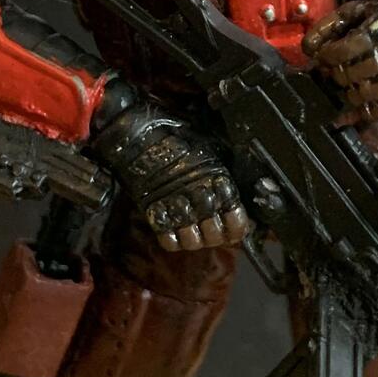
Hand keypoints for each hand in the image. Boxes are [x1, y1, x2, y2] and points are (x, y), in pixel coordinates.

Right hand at [90, 92, 249, 251]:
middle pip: (215, 236)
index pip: (237, 222)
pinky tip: (175, 228)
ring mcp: (177, 206)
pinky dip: (172, 238)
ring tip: (193, 228)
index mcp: (219, 181)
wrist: (140, 135)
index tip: (235, 226)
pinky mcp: (155, 212)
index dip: (238, 227)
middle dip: (215, 236)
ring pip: (192, 241)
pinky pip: (168, 240)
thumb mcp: (213, 149)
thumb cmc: (178, 138)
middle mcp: (200, 197)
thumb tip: (236, 195)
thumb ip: (224, 175)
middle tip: (212, 228)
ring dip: (194, 238)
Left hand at [303, 0, 377, 119]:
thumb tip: (307, 48)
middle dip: (334, 76)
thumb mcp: (359, 10)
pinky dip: (365, 112)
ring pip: (361, 95)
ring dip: (347, 94)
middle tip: (331, 73)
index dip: (326, 57)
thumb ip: (329, 25)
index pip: (341, 52)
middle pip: (348, 75)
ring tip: (346, 85)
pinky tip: (358, 103)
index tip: (323, 57)